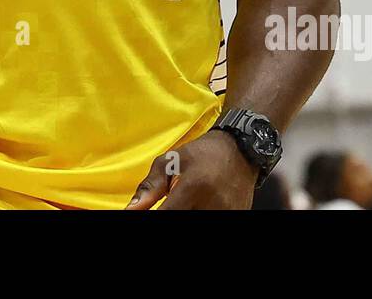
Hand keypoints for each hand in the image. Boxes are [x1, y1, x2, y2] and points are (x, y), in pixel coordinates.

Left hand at [126, 130, 256, 209]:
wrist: (240, 151)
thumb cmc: (202, 154)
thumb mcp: (171, 162)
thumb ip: (149, 187)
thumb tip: (131, 209)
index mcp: (193, 187)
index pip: (166, 215)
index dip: (152, 216)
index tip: (146, 213)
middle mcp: (212, 204)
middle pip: (181, 220)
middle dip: (171, 212)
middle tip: (172, 201)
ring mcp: (226, 213)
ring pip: (195, 221)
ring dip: (186, 211)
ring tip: (186, 201)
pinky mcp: (237, 216)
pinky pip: (213, 220)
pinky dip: (200, 213)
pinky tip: (198, 204)